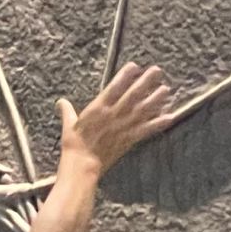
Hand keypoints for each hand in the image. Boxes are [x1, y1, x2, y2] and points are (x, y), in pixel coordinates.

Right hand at [58, 63, 173, 176]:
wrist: (82, 165)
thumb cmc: (74, 145)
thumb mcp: (68, 125)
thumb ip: (67, 112)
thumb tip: (61, 102)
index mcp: (97, 109)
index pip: (114, 88)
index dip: (124, 76)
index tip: (135, 66)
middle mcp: (113, 115)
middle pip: (132, 95)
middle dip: (145, 82)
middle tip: (157, 71)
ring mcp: (123, 127)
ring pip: (142, 110)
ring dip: (155, 99)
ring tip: (166, 90)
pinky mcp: (129, 139)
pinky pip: (146, 130)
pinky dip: (158, 123)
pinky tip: (170, 116)